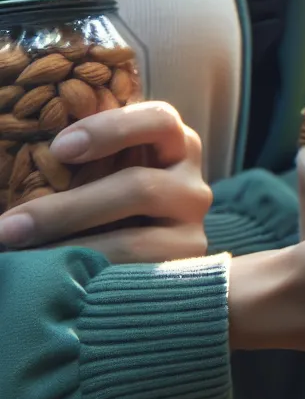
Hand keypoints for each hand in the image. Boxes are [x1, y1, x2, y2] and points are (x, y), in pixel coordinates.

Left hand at [0, 102, 210, 262]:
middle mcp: (191, 183)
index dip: (110, 130)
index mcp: (173, 144)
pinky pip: (136, 273)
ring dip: (71, 248)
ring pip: (136, 239)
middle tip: (11, 226)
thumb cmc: (100, 201)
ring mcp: (193, 227)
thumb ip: (81, 159)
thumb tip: (40, 153)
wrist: (127, 257)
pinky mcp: (185, 265)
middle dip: (68, 209)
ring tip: (24, 258)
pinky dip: (91, 274)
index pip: (160, 120)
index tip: (59, 149)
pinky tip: (59, 278)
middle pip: (140, 187)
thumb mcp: (97, 171)